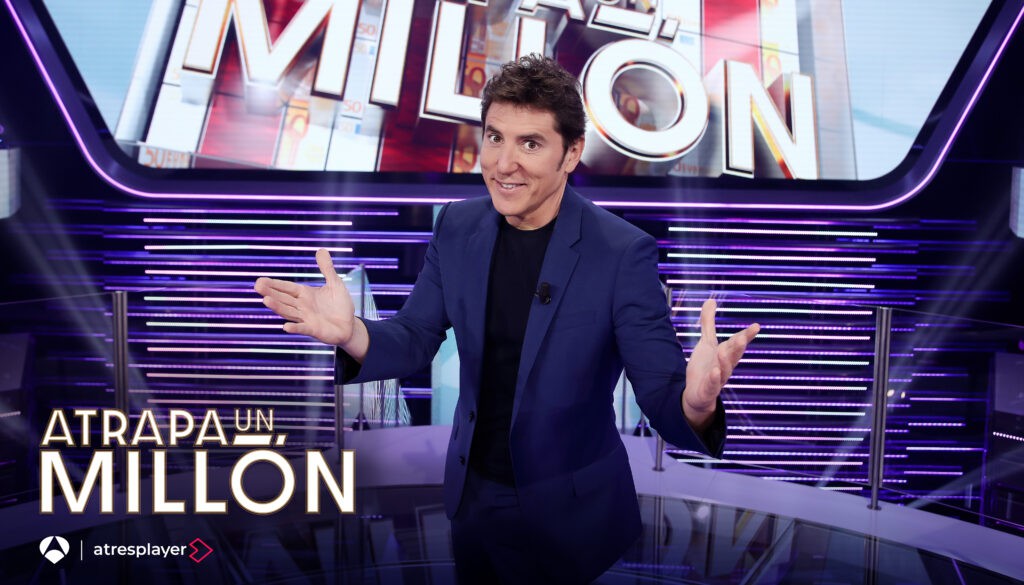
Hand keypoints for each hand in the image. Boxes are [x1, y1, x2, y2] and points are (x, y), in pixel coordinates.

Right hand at [254, 249, 367, 357]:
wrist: (350, 326)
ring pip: (289, 312)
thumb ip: (327, 268)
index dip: (275, 284)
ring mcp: (307, 319)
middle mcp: (302, 306)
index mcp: (305, 294)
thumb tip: (321, 250)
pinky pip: (303, 329)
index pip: (287, 288)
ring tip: (266, 300)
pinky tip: (286, 327)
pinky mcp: (314, 330)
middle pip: (284, 298)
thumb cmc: (340, 305)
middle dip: (271, 292)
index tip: (260, 280)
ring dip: (278, 307)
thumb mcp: (335, 284)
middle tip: (257, 286)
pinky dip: (295, 328)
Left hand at [683, 298, 759, 430]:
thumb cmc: (705, 368)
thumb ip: (708, 323)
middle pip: (733, 355)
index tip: (756, 326)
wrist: (697, 395)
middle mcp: (724, 366)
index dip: (746, 335)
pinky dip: (714, 379)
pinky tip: (715, 371)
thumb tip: (711, 300)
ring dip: (725, 361)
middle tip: (743, 336)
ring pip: (724, 370)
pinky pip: (712, 385)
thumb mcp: (706, 343)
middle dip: (738, 346)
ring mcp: (717, 379)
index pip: (737, 343)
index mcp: (726, 354)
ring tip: (724, 350)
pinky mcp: (708, 390)